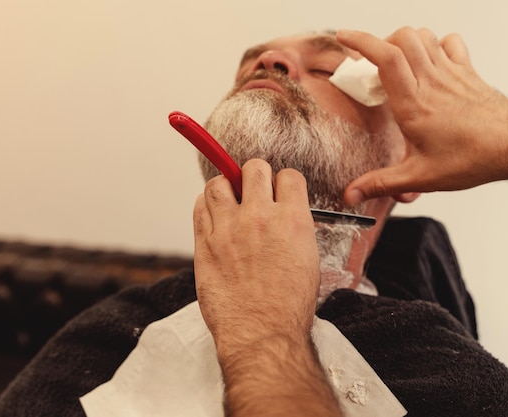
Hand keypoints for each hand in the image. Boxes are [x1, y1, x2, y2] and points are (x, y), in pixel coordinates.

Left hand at [193, 158, 319, 354]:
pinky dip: (206, 205)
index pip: (288, 176)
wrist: (263, 333)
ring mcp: (229, 228)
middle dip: (255, 176)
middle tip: (253, 190)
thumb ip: (294, 229)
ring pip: (219, 182)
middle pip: (253, 168)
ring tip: (230, 201)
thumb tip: (284, 215)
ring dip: (226, 187)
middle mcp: (260, 217)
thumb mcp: (308, 259)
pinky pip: (200, 207)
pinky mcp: (205, 243)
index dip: (284, 182)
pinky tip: (214, 215)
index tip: (279, 191)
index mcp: (293, 220)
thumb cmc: (288, 305)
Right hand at [336, 28, 507, 204]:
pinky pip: (449, 42)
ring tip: (395, 63)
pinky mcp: (466, 71)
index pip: (385, 57)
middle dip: (379, 42)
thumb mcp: (419, 176)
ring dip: (404, 42)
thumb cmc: (473, 157)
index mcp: (414, 103)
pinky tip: (429, 62)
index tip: (344, 38)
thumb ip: (381, 183)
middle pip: (402, 38)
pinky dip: (435, 44)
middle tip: (369, 65)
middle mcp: (431, 81)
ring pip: (423, 36)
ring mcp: (450, 72)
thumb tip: (352, 194)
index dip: (360, 41)